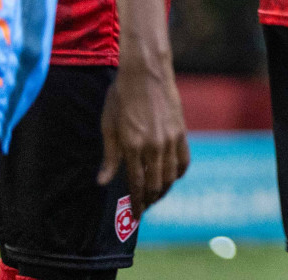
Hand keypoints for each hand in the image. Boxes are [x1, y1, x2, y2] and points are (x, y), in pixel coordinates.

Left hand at [98, 58, 189, 217]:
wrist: (145, 73)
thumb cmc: (121, 97)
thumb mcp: (109, 126)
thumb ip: (109, 157)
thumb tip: (103, 182)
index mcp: (132, 147)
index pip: (136, 184)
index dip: (136, 202)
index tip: (135, 214)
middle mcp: (153, 147)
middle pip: (155, 184)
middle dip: (149, 200)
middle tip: (144, 208)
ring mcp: (169, 140)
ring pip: (170, 175)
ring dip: (164, 190)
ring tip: (156, 196)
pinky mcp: (181, 132)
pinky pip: (183, 160)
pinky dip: (179, 172)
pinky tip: (172, 177)